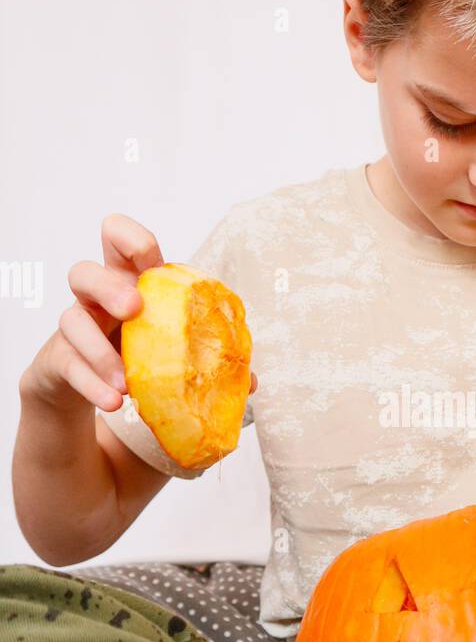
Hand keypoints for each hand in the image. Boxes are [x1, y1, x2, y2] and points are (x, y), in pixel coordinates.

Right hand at [23, 214, 256, 411]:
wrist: (91, 391)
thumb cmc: (140, 356)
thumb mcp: (173, 351)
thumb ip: (209, 360)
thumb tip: (250, 381)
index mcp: (128, 283)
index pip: (117, 239)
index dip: (132, 240)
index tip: (153, 261)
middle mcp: (95, 300)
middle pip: (84, 271)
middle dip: (108, 286)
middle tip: (133, 309)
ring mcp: (74, 328)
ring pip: (70, 320)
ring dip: (99, 350)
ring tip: (126, 382)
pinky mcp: (58, 360)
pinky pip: (69, 366)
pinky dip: (92, 385)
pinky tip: (114, 401)